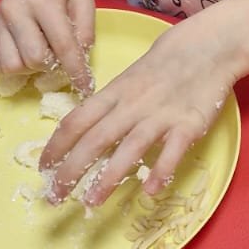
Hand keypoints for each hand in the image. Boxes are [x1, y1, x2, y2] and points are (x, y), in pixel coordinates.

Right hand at [0, 0, 95, 97]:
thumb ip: (86, 29)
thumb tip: (79, 60)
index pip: (62, 45)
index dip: (76, 71)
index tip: (86, 87)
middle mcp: (15, 9)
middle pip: (33, 59)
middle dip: (51, 64)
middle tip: (58, 53)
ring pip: (11, 65)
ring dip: (29, 67)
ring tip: (40, 50)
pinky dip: (4, 65)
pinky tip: (20, 53)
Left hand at [38, 13, 238, 204]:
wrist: (206, 47)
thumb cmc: (163, 65)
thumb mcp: (128, 80)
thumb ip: (108, 106)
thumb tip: (83, 133)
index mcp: (114, 94)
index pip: (76, 121)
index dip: (56, 146)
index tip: (42, 168)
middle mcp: (132, 106)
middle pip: (95, 139)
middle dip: (71, 170)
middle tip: (55, 197)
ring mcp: (161, 115)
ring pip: (129, 148)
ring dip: (108, 177)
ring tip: (92, 202)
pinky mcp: (188, 124)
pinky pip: (173, 150)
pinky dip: (161, 170)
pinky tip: (150, 190)